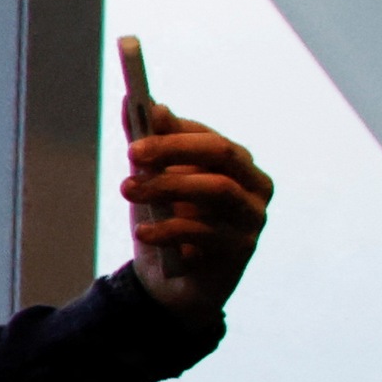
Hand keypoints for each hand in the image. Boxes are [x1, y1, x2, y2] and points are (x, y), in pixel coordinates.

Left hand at [122, 116, 271, 313]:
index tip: (135, 135)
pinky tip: (142, 232)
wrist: (170, 281)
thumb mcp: (151, 179)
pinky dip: (170, 230)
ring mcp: (253, 217)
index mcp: (236, 162)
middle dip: (174, 149)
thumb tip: (133, 100)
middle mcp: (253, 185)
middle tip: (132, 154)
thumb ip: (145, 142)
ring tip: (127, 190)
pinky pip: (209, 232)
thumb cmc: (165, 219)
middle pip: (222, 153)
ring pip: (218, 190)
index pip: (209, 137)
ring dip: (168, 186)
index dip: (173, 132)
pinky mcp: (243, 248)